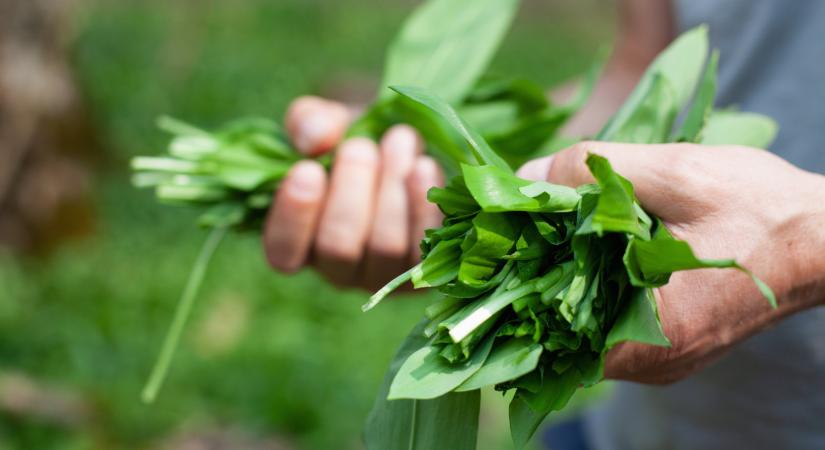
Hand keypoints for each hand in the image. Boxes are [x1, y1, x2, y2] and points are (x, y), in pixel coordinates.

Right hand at [263, 96, 442, 289]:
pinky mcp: (427, 266)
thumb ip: (308, 123)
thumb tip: (316, 138)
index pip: (283, 251)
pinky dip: (425, 206)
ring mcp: (385, 273)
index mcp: (300, 243)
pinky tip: (424, 166)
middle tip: (360, 146)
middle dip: (351, 191)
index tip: (307, 168)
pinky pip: (426, 246)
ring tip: (399, 140)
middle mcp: (339, 270)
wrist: (408, 148)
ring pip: (386, 247)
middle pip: (339, 247)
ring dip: (392, 191)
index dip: (294, 216)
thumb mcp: (325, 123)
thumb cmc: (352, 138)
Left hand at [519, 142, 824, 383]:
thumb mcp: (676, 173)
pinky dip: (592, 291)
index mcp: (651, 332)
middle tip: (516, 236)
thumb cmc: (762, 207)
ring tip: (546, 237)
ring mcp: (662, 358)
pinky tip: (586, 253)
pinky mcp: (671, 345)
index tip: (493, 252)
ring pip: (585, 331)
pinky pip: (612, 326)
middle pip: (561, 335)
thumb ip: (595, 172)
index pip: (550, 334)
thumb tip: (524, 177)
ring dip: (562, 285)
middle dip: (533, 284)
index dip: (513, 291)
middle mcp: (652, 361)